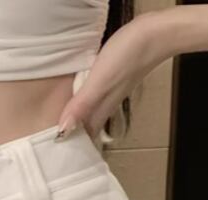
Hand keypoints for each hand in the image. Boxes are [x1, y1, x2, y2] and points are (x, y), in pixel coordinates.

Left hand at [57, 12, 169, 140]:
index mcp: (100, 110)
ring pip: (90, 113)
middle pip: (86, 127)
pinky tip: (77, 97)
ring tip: (60, 127)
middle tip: (53, 146)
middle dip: (72, 137)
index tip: (54, 156)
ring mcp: (110, 93)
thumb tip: (63, 131)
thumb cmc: (127, 57)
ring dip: (77, 121)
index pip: (84, 137)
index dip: (70, 147)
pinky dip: (84, 103)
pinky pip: (94, 97)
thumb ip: (82, 107)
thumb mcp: (98, 83)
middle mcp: (105, 105)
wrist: (155, 36)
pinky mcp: (112, 78)